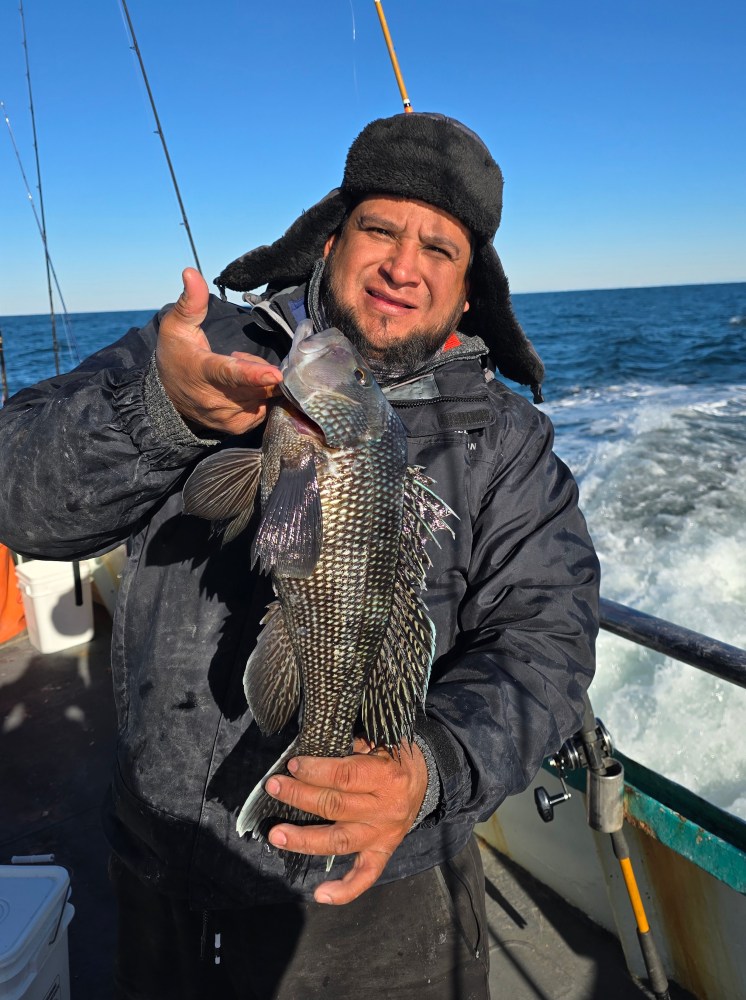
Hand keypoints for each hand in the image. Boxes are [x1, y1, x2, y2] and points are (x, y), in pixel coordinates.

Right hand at [156, 268, 282, 434]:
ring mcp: (228, 418)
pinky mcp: (238, 428)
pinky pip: (265, 408)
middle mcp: (216, 400)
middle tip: (239, 357)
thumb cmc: (175, 357)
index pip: (230, 374)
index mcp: (202, 372)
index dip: (254, 373)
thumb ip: (190, 302)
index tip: (276, 374)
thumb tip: (191, 272)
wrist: (166, 399)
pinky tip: (243, 390)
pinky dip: (261, 396)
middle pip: (258, 384)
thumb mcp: (176, 327)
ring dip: (261, 383)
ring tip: (237, 374)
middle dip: (260, 367)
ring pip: (264, 396)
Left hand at [266, 738, 427, 904]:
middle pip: (336, 807)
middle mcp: (385, 810)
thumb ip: (351, 748)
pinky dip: (345, 890)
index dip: (316, 771)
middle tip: (274, 787)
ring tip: (277, 835)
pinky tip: (321, 894)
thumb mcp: (380, 742)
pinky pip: (365, 875)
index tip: (293, 765)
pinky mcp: (383, 852)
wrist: (425, 780)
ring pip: (340, 841)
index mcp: (387, 778)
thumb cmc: (395, 757)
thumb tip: (312, 752)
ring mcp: (383, 835)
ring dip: (305, 839)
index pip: (345, 776)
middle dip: (300, 796)